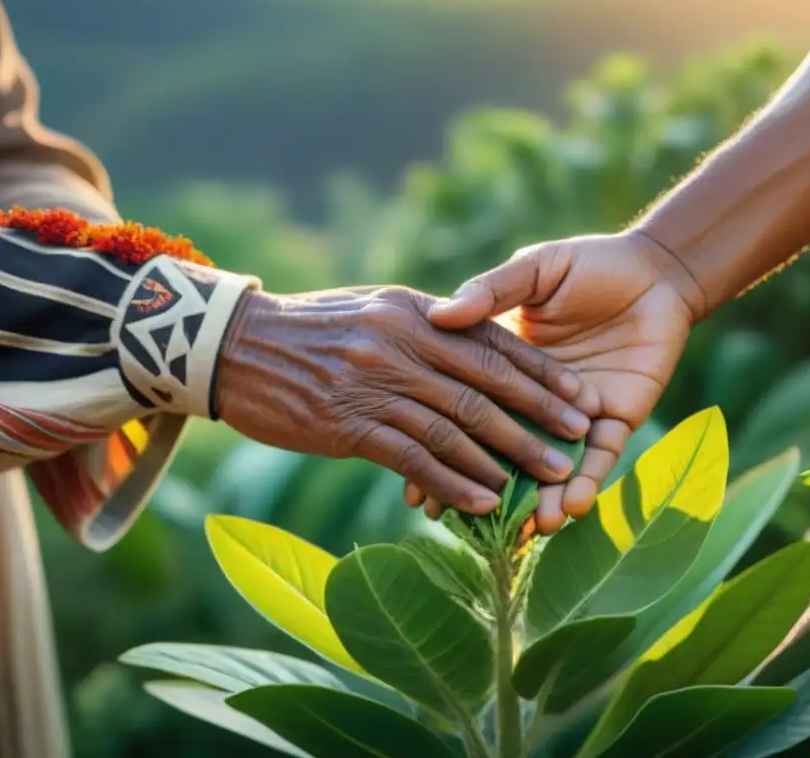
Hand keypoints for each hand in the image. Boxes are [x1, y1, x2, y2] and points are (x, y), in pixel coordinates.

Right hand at [214, 286, 591, 514]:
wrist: (232, 346)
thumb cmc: (306, 328)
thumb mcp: (370, 308)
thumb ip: (420, 323)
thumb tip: (464, 337)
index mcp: (412, 311)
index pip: (490, 341)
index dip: (539, 370)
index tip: (577, 393)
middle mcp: (400, 343)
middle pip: (484, 384)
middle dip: (537, 414)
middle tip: (577, 439)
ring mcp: (374, 384)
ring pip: (457, 425)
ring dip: (507, 456)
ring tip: (549, 479)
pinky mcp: (348, 425)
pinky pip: (415, 457)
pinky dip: (454, 480)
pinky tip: (485, 500)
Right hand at [416, 230, 704, 531]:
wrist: (654, 270)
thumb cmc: (588, 265)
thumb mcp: (533, 272)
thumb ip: (492, 291)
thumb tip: (440, 314)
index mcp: (507, 366)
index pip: (468, 408)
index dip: (444, 444)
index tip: (415, 482)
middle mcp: (537, 400)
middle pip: (504, 450)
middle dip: (482, 486)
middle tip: (453, 520)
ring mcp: (575, 415)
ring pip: (551, 466)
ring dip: (539, 499)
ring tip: (524, 529)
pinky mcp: (616, 420)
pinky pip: (600, 460)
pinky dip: (586, 483)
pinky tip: (570, 508)